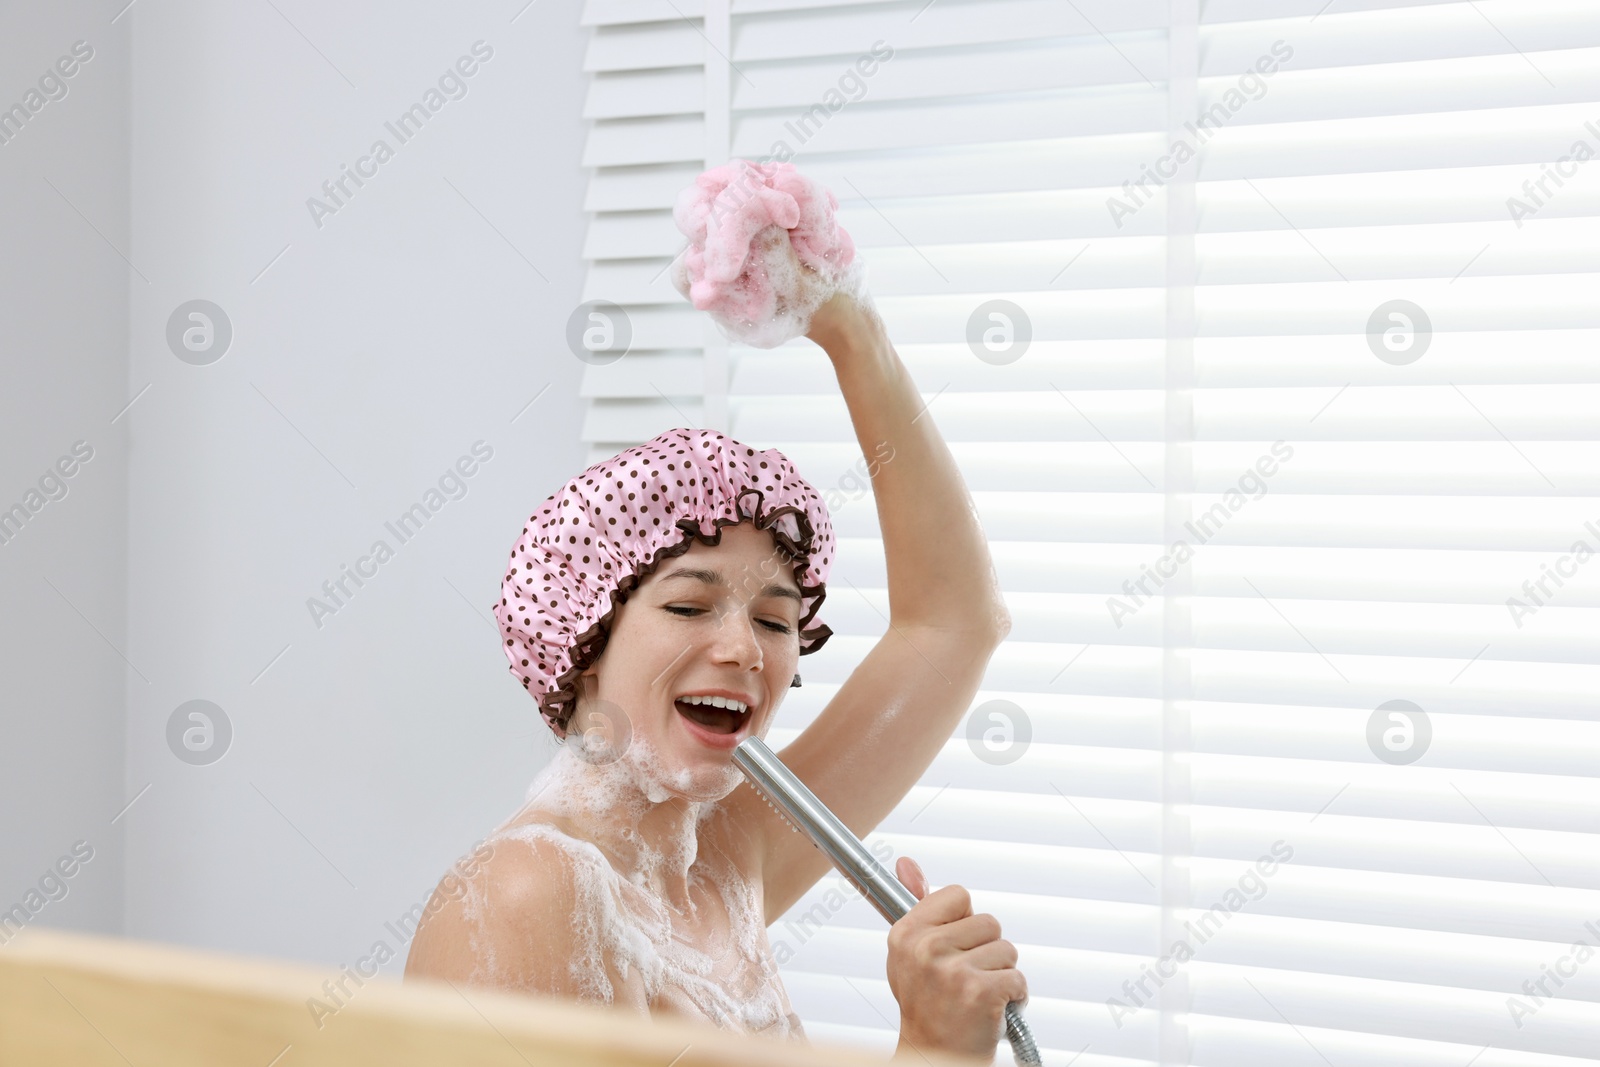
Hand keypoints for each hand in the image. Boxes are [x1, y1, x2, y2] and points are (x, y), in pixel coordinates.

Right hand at [887, 856, 1026, 1063]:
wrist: (931, 1057)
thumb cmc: (926, 1005)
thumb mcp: (910, 953)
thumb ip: (917, 905)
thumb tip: (906, 862)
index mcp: (906, 933)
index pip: (958, 895)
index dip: (964, 921)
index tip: (954, 945)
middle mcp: (925, 948)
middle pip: (988, 921)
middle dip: (987, 950)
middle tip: (966, 977)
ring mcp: (953, 971)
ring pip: (1007, 949)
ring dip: (1002, 974)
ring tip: (978, 994)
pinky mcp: (980, 992)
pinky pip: (1018, 977)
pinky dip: (1014, 996)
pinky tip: (992, 1009)